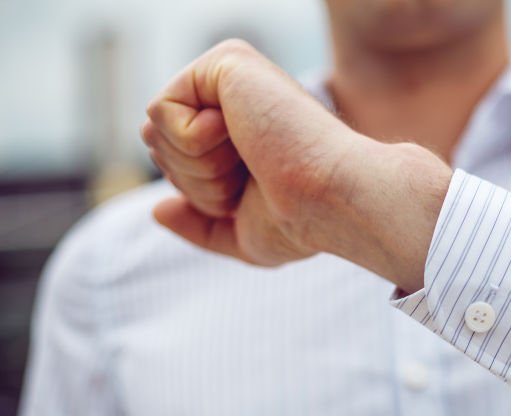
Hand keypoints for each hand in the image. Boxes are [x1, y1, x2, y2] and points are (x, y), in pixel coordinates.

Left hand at [141, 39, 451, 291]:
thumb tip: (157, 210)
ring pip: (154, 132)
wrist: (334, 202)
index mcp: (244, 130)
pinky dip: (194, 145)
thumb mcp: (245, 236)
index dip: (201, 195)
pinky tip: (245, 137)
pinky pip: (160, 112)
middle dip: (196, 184)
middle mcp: (237, 96)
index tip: (254, 194)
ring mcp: (232, 74)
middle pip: (157, 146)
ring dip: (198, 169)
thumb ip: (201, 226)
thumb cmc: (306, 222)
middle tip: (253, 179)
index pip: (174, 160)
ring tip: (254, 160)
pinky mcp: (225, 62)